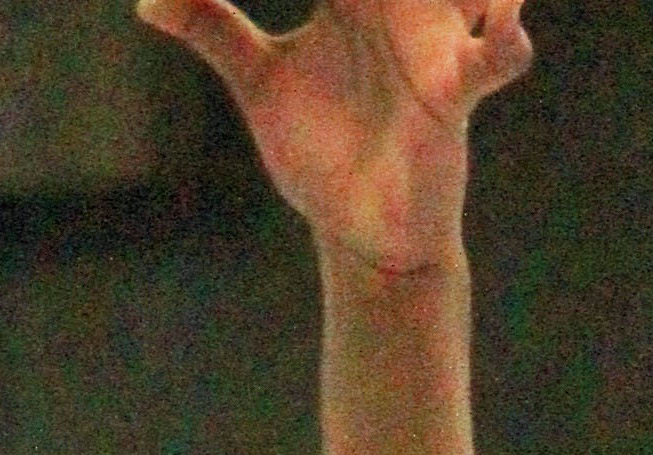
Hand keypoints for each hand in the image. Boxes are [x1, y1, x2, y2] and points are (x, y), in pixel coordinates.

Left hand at [139, 0, 531, 270]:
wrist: (360, 232)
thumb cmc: (322, 148)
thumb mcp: (260, 81)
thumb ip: (211, 26)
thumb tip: (146, 1)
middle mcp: (400, 0)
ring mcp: (434, 39)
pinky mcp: (456, 93)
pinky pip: (497, 58)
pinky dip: (506, 40)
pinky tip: (503, 23)